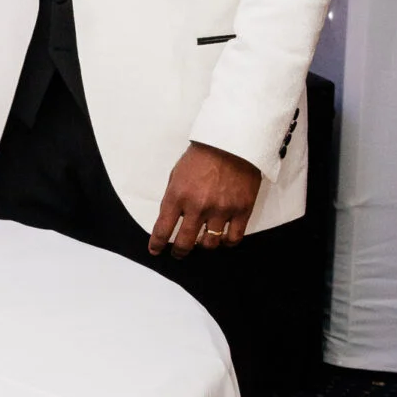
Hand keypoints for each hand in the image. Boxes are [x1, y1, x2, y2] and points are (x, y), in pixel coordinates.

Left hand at [148, 141, 261, 258]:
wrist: (231, 143)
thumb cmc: (202, 155)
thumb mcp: (177, 173)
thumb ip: (174, 197)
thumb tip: (170, 219)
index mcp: (178, 195)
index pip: (163, 228)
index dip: (157, 243)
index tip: (155, 250)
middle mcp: (198, 206)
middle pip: (186, 242)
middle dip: (179, 252)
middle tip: (178, 253)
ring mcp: (221, 209)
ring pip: (210, 244)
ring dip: (204, 246)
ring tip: (203, 243)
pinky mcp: (241, 210)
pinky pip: (233, 238)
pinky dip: (227, 242)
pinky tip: (223, 239)